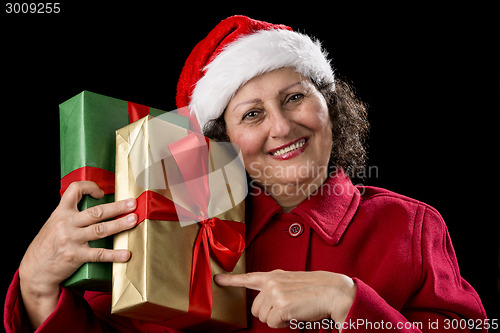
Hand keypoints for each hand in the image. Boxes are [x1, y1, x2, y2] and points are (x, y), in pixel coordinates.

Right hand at [19, 181, 137, 328]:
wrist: (34, 270)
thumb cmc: (48, 245)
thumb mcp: (54, 224)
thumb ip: (71, 214)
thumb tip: (95, 205)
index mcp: (61, 212)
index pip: (75, 190)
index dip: (90, 187)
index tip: (102, 192)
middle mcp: (67, 224)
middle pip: (96, 212)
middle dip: (117, 207)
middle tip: (133, 203)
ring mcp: (71, 240)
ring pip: (100, 230)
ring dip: (119, 225)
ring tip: (133, 220)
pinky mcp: (75, 256)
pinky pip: (98, 254)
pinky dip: (114, 255)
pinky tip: (126, 254)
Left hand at [215, 269, 355, 329]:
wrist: (332, 291)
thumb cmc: (315, 291)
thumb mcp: (291, 283)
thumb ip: (276, 288)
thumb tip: (265, 304)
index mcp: (274, 276)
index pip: (248, 277)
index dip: (231, 280)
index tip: (218, 279)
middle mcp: (271, 282)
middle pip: (255, 309)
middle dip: (269, 314)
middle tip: (287, 309)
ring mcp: (275, 292)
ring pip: (263, 317)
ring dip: (277, 319)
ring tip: (292, 310)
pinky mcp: (281, 305)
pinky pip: (272, 323)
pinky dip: (283, 324)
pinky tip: (294, 315)